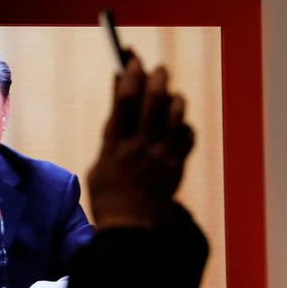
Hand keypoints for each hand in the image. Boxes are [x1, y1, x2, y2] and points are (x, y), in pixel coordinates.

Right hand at [88, 52, 193, 229]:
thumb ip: (111, 130)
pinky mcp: (178, 166)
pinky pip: (188, 135)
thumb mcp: (98, 163)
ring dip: (172, 98)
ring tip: (167, 97)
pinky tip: (176, 127)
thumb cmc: (108, 195)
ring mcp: (162, 156)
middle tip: (156, 69)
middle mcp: (140, 146)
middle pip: (153, 99)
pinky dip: (183, 125)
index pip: (124, 98)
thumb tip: (117, 96)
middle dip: (156, 77)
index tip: (130, 58)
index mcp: (115, 145)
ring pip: (176, 113)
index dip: (129, 73)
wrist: (131, 229)